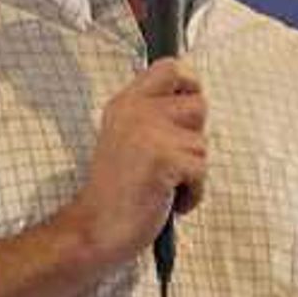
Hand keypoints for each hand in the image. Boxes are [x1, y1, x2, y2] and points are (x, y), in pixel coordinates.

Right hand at [72, 59, 206, 266]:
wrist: (94, 228)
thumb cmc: (117, 191)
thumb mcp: (127, 138)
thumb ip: (154, 116)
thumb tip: (195, 101)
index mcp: (126, 102)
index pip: (170, 68)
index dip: (190, 84)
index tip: (186, 113)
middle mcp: (136, 110)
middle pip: (199, 105)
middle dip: (194, 137)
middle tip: (169, 160)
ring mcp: (149, 132)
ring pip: (203, 144)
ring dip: (192, 172)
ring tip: (163, 185)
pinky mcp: (163, 158)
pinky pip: (201, 172)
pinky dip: (191, 194)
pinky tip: (167, 200)